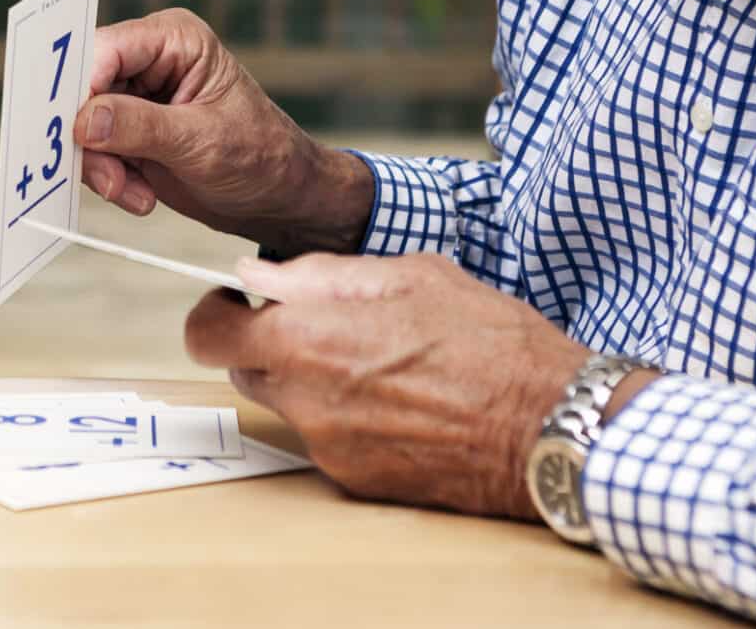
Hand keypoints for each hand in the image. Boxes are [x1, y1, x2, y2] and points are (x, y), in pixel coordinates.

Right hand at [76, 9, 373, 255]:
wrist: (277, 199)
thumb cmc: (261, 157)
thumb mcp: (202, 141)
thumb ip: (141, 126)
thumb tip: (86, 119)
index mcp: (174, 39)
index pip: (106, 49)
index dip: (84, 88)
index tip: (79, 133)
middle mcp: (149, 60)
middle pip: (84, 87)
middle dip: (91, 138)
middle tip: (111, 178)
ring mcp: (136, 97)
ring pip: (82, 124)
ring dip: (101, 166)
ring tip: (133, 192)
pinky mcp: (128, 132)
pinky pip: (92, 150)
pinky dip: (108, 178)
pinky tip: (140, 195)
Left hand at [186, 253, 590, 518]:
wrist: (547, 425)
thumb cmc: (487, 339)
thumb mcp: (408, 275)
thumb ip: (320, 275)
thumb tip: (260, 274)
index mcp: (306, 340)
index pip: (208, 334)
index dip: (217, 314)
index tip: (240, 302)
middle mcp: (305, 401)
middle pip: (247, 369)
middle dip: (272, 344)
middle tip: (329, 324)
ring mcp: (329, 449)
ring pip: (290, 404)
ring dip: (313, 380)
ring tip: (382, 360)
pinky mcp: (357, 481)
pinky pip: (329, 438)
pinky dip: (348, 417)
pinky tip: (402, 401)